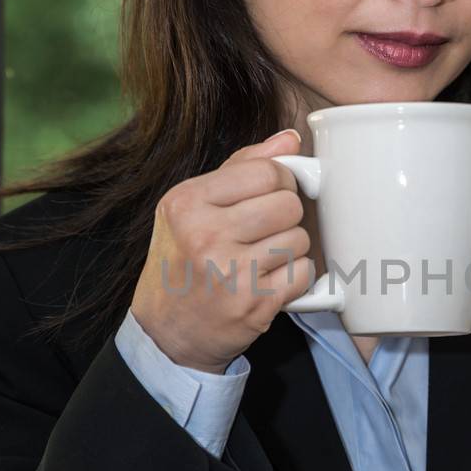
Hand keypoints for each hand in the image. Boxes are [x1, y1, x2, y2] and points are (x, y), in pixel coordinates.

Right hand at [130, 129, 313, 373]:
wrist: (167, 331)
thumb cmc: (182, 261)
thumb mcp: (192, 206)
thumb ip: (240, 167)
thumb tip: (291, 139)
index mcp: (187, 202)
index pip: (266, 171)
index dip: (280, 181)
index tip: (271, 194)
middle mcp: (205, 235)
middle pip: (288, 203)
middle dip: (286, 216)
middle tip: (265, 231)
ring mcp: (231, 272)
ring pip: (300, 238)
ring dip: (291, 248)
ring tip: (263, 258)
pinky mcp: (254, 304)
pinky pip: (303, 273)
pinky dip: (295, 277)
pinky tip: (270, 280)